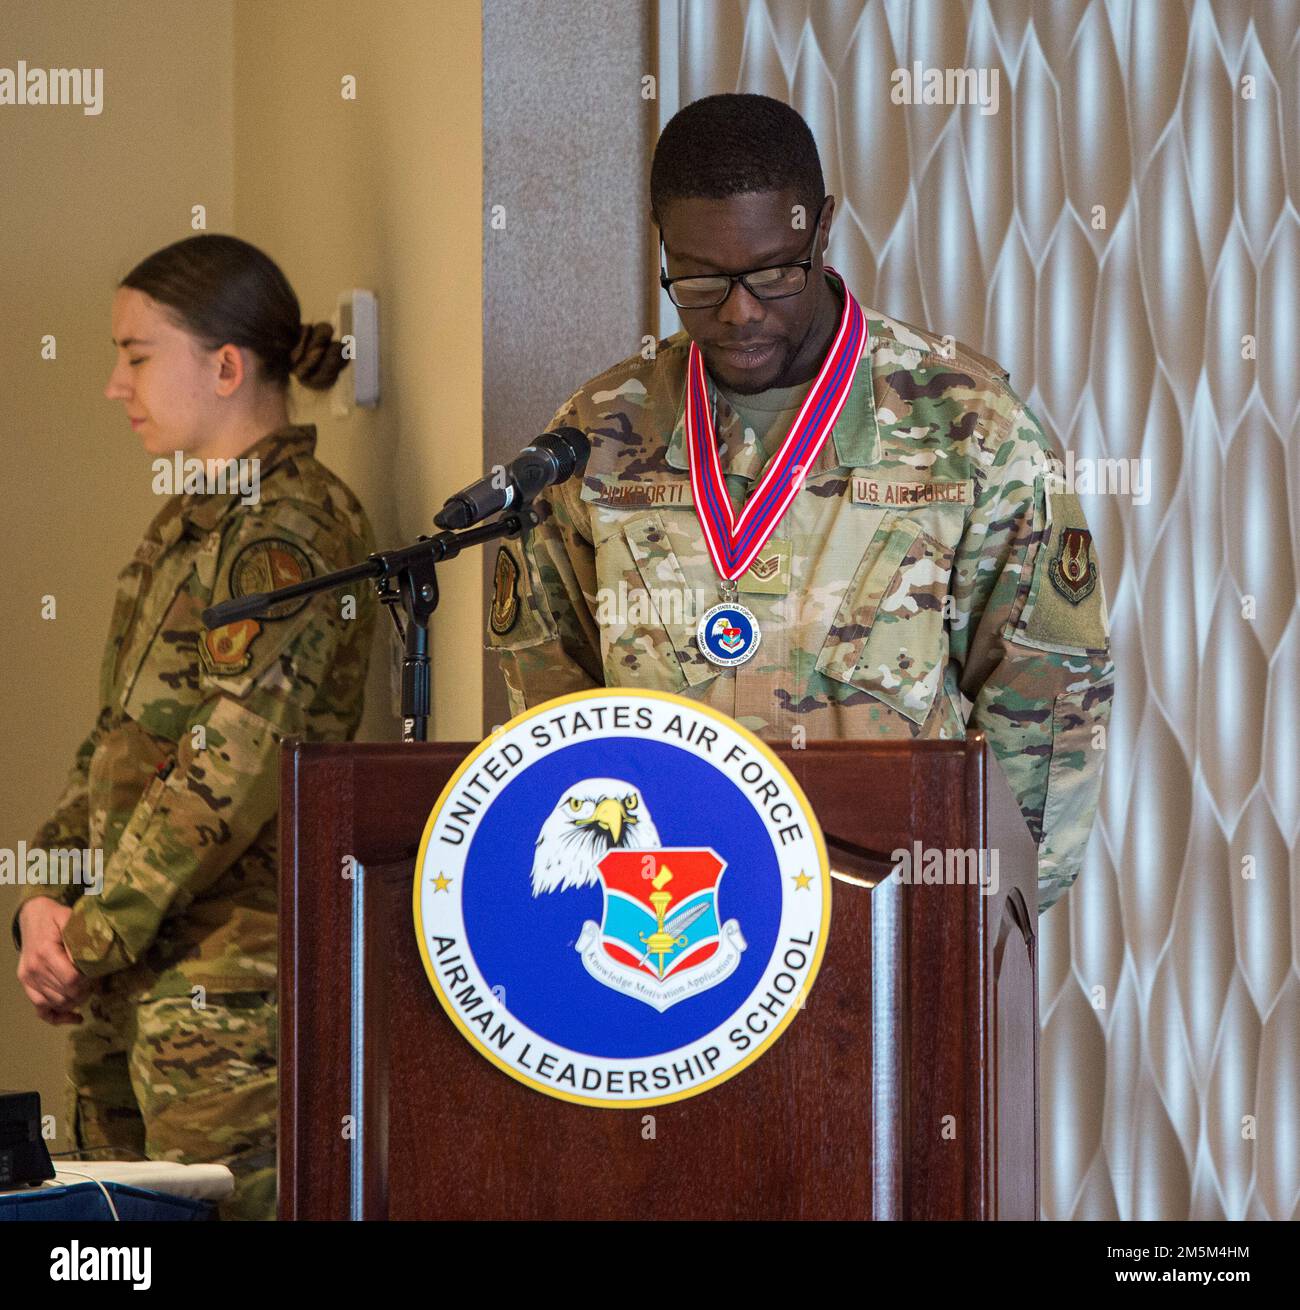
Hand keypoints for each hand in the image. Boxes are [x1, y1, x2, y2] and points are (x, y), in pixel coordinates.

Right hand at [16, 898, 92, 1018]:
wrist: (32, 916)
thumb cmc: (54, 916)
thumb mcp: (70, 919)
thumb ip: (80, 937)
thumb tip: (95, 957)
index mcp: (46, 953)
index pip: (71, 980)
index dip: (88, 981)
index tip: (97, 975)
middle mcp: (34, 969)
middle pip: (65, 994)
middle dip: (84, 992)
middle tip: (95, 983)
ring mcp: (28, 979)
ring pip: (55, 1003)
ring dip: (74, 1002)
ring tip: (87, 993)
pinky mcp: (26, 985)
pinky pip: (40, 1009)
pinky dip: (57, 1017)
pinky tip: (75, 1018)